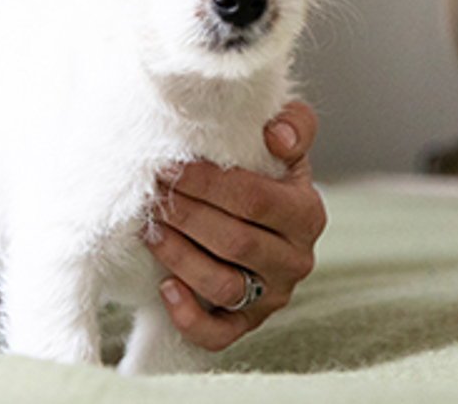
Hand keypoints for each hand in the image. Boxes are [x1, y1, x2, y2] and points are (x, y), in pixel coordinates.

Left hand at [143, 101, 325, 351]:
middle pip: (235, 242)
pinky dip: (189, 316)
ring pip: (224, 286)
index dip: (207, 184)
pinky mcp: (248, 323)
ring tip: (151, 229)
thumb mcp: (282, 142)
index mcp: (306, 212)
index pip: (254, 199)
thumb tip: (277, 136)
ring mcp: (273, 295)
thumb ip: (293, 124)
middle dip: (186, 215)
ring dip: (180, 257)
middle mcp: (296, 259)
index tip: (169, 166)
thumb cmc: (262, 171)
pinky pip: (219, 334)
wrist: (255, 215)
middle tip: (152, 194)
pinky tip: (164, 286)